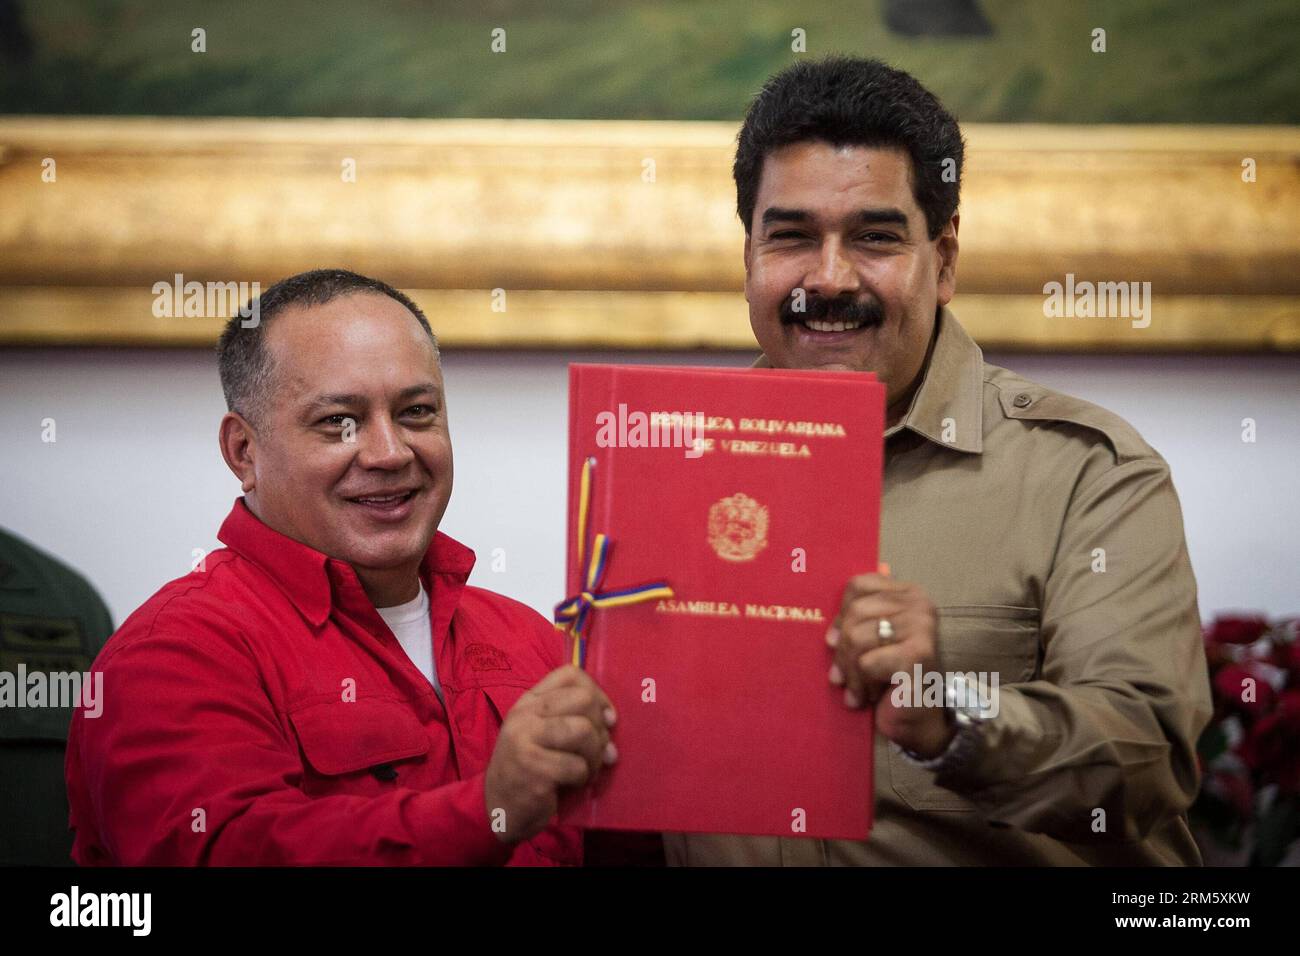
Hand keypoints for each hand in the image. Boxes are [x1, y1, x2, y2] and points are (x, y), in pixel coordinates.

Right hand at [484, 665, 617, 843]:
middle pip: (583, 700)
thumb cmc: (531, 769)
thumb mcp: (545, 735)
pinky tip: (571, 783)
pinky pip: (577, 766)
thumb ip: (575, 719)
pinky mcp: (532, 768)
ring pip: (583, 731)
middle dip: (600, 730)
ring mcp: (525, 739)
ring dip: (595, 756)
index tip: (606, 719)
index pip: (570, 674)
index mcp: (529, 701)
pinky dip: (583, 778)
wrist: (499, 808)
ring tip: (585, 769)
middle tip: (594, 752)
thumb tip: (611, 721)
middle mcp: (524, 714)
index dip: (598, 694)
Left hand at [826, 569, 954, 757]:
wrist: (918, 720)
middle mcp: (920, 605)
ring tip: (858, 689)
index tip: (834, 642)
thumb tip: (880, 566)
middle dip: (841, 650)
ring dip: (850, 671)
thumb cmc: (893, 678)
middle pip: (854, 613)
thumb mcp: (876, 638)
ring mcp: (921, 627)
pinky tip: (872, 697)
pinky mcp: (918, 654)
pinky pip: (866, 662)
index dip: (839, 616)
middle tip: (841, 676)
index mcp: (909, 594)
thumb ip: (870, 606)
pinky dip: (862, 684)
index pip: (858, 586)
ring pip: (856, 638)